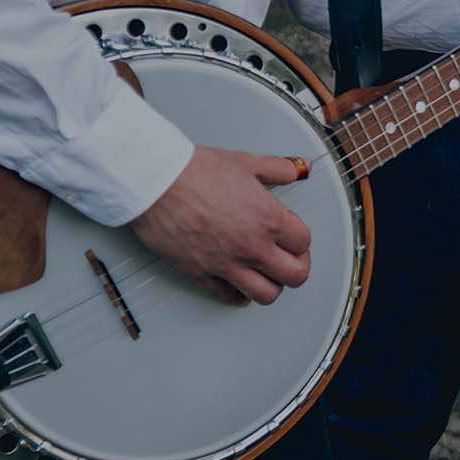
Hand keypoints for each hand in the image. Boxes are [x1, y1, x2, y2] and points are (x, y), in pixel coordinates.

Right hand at [130, 146, 312, 305]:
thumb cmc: (195, 172)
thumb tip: (295, 170)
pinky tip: (240, 285)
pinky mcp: (202, 274)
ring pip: (266, 295)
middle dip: (296, 266)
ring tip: (266, 273)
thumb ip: (278, 169)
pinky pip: (229, 297)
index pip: (303, 242)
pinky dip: (238, 295)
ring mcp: (227, 264)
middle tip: (289, 257)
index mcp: (269, 219)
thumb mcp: (246, 162)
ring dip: (271, 285)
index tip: (290, 232)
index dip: (299, 237)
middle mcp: (252, 247)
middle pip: (295, 275)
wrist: (156, 182)